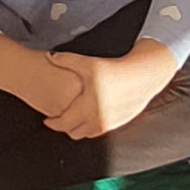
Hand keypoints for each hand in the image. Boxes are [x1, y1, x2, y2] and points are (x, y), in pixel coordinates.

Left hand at [44, 42, 176, 139]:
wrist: (142, 76)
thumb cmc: (115, 68)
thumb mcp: (89, 63)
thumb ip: (67, 60)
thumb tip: (48, 56)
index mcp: (88, 106)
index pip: (64, 123)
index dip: (53, 123)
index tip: (46, 120)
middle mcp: (98, 119)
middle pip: (73, 132)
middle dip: (63, 127)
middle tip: (57, 120)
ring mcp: (109, 124)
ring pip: (86, 134)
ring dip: (76, 129)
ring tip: (71, 119)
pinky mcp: (117, 124)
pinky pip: (97, 131)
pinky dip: (89, 127)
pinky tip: (86, 116)